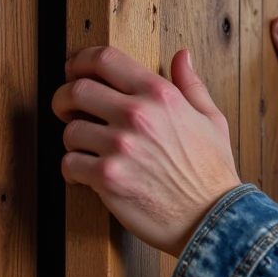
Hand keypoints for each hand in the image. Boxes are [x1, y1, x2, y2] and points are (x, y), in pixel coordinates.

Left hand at [53, 46, 241, 255]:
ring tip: (86, 150)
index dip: (81, 60)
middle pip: (76, 90)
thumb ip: (192, 86)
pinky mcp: (107, 178)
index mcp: (160, 95)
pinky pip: (69, 164)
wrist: (213, 219)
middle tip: (67, 110)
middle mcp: (138, 115)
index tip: (74, 70)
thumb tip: (183, 57)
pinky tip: (85, 174)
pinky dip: (72, 170)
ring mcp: (120, 146)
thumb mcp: (211, 120)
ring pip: (70, 130)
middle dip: (64, 99)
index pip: (105, 59)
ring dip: (73, 140)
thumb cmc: (212, 172)